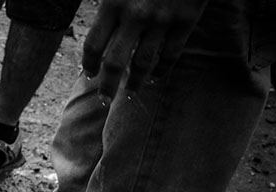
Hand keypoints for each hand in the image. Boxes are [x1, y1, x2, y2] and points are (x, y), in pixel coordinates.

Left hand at [82, 0, 209, 99]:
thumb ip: (106, 3)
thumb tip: (94, 22)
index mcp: (113, 3)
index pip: (94, 46)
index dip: (89, 65)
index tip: (90, 73)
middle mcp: (136, 16)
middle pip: (115, 63)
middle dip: (108, 85)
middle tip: (105, 98)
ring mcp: (162, 20)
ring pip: (144, 64)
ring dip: (136, 82)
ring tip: (130, 91)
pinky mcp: (186, 20)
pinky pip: (171, 54)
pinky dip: (163, 69)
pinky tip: (157, 76)